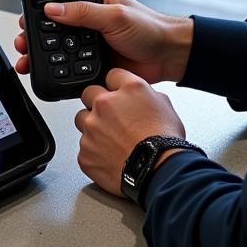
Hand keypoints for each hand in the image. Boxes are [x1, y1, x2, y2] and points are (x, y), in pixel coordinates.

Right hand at [13, 0, 192, 83]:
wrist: (170, 56)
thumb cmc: (150, 27)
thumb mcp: (115, 15)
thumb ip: (83, 13)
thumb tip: (53, 8)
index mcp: (93, 2)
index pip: (60, 2)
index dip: (40, 9)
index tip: (25, 18)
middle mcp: (89, 22)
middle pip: (54, 29)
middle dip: (35, 36)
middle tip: (22, 43)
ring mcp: (91, 44)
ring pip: (60, 50)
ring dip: (43, 56)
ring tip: (28, 61)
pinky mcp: (95, 65)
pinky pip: (72, 69)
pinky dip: (60, 73)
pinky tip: (49, 75)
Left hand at [74, 69, 184, 197]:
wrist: (159, 171)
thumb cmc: (164, 141)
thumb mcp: (164, 104)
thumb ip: (145, 93)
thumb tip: (139, 95)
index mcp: (127, 89)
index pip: (112, 75)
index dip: (115, 86)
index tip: (117, 94)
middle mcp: (104, 105)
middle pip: (89, 94)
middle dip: (97, 102)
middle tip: (111, 117)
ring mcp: (91, 129)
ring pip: (82, 121)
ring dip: (93, 127)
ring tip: (111, 140)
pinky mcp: (85, 153)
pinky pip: (84, 148)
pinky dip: (94, 152)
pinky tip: (110, 157)